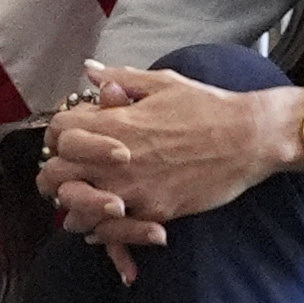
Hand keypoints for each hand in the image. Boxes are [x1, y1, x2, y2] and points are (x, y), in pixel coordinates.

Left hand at [41, 61, 303, 238]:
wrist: (249, 138)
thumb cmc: (208, 106)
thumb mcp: (161, 83)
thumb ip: (120, 78)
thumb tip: (90, 69)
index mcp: (115, 123)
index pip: (57, 133)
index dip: (58, 136)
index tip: (69, 141)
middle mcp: (116, 159)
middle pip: (54, 175)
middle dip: (56, 175)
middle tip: (68, 175)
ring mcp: (134, 189)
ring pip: (76, 210)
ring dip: (76, 206)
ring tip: (87, 200)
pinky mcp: (155, 212)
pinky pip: (111, 233)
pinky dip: (103, 231)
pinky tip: (108, 221)